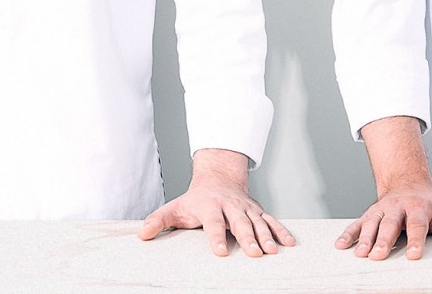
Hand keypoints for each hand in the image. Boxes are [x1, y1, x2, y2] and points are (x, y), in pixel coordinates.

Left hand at [137, 148, 295, 257]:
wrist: (218, 178)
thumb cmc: (195, 199)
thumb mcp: (175, 208)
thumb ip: (159, 220)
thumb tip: (142, 234)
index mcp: (210, 206)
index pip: (213, 223)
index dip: (217, 236)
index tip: (221, 251)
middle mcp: (230, 206)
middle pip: (240, 223)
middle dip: (248, 237)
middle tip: (254, 253)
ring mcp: (246, 208)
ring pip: (258, 222)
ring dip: (266, 236)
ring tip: (272, 251)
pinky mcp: (258, 211)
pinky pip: (272, 220)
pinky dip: (281, 231)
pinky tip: (289, 243)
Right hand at [336, 186, 431, 261]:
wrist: (407, 183)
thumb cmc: (429, 205)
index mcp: (419, 208)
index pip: (418, 225)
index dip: (416, 240)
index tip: (414, 255)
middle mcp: (398, 208)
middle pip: (390, 225)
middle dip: (383, 240)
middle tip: (378, 255)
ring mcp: (382, 210)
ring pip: (372, 224)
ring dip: (364, 238)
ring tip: (360, 254)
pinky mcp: (370, 214)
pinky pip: (357, 223)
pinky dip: (348, 234)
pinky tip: (341, 245)